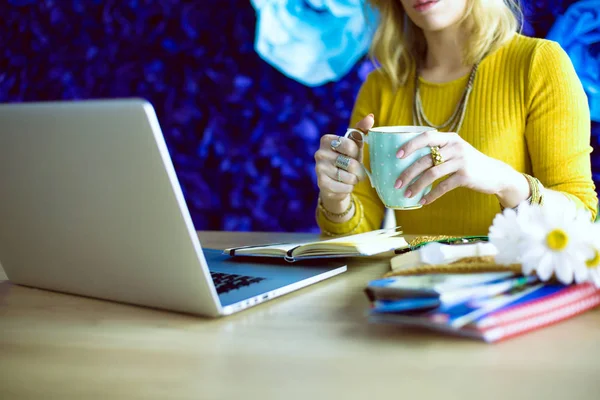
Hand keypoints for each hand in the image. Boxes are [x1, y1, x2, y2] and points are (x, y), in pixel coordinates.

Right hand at [314, 114, 373, 211]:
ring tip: (349, 178)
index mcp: (327, 140)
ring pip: (349, 177)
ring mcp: (319, 169)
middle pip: (351, 163)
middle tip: (354, 171)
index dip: (356, 154)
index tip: (353, 156)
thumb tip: (370, 117)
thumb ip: (362, 131)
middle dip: (358, 170)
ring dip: (354, 180)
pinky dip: (349, 188)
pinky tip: (344, 185)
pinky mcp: (321, 184)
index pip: (350, 145)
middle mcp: (319, 153)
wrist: (336, 185)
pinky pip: (345, 187)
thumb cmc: (347, 161)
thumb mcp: (355, 146)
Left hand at [394, 131, 529, 206]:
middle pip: (425, 159)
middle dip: (408, 172)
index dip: (410, 145)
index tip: (397, 156)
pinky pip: (443, 187)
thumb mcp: (456, 152)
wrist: (496, 175)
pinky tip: (423, 201)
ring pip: (432, 174)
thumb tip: (409, 161)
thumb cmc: (469, 164)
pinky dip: (431, 195)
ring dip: (417, 186)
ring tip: (407, 194)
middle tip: (397, 183)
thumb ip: (439, 151)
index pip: (426, 136)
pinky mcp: (466, 176)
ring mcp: (461, 161)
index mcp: (450, 138)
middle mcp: (456, 147)